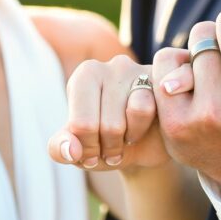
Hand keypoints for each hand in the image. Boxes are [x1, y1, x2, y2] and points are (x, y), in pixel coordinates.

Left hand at [48, 55, 172, 171]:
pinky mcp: (160, 80)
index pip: (81, 124)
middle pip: (109, 123)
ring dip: (129, 138)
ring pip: (135, 113)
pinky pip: (151, 108)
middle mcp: (109, 66)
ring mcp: (138, 70)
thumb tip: (71, 151)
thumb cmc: (102, 143)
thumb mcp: (76, 151)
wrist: (141, 147)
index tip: (90, 153)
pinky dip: (144, 129)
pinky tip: (143, 129)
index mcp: (84, 76)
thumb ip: (60, 149)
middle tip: (110, 150)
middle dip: (109, 147)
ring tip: (126, 138)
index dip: (87, 150)